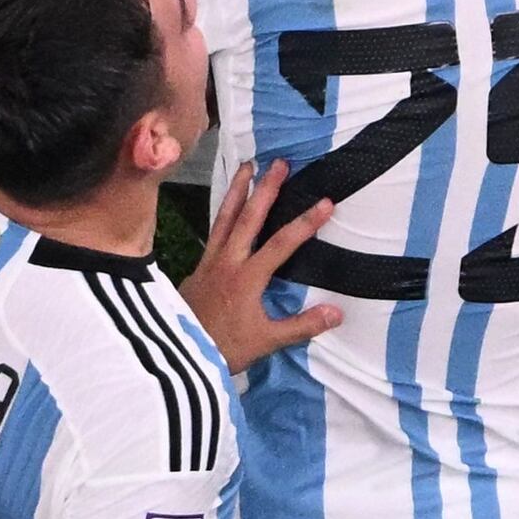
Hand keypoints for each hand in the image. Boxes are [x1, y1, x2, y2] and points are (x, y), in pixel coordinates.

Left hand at [187, 157, 344, 373]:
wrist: (181, 355)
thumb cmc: (225, 348)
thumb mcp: (267, 342)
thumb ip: (302, 326)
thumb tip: (338, 312)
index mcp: (247, 278)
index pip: (281, 244)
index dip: (305, 222)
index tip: (326, 202)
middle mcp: (228, 262)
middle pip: (249, 217)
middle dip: (266, 188)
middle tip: (280, 162)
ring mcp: (210, 261)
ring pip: (224, 217)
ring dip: (237, 189)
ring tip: (248, 165)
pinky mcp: (199, 266)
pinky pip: (214, 230)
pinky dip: (222, 211)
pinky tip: (227, 204)